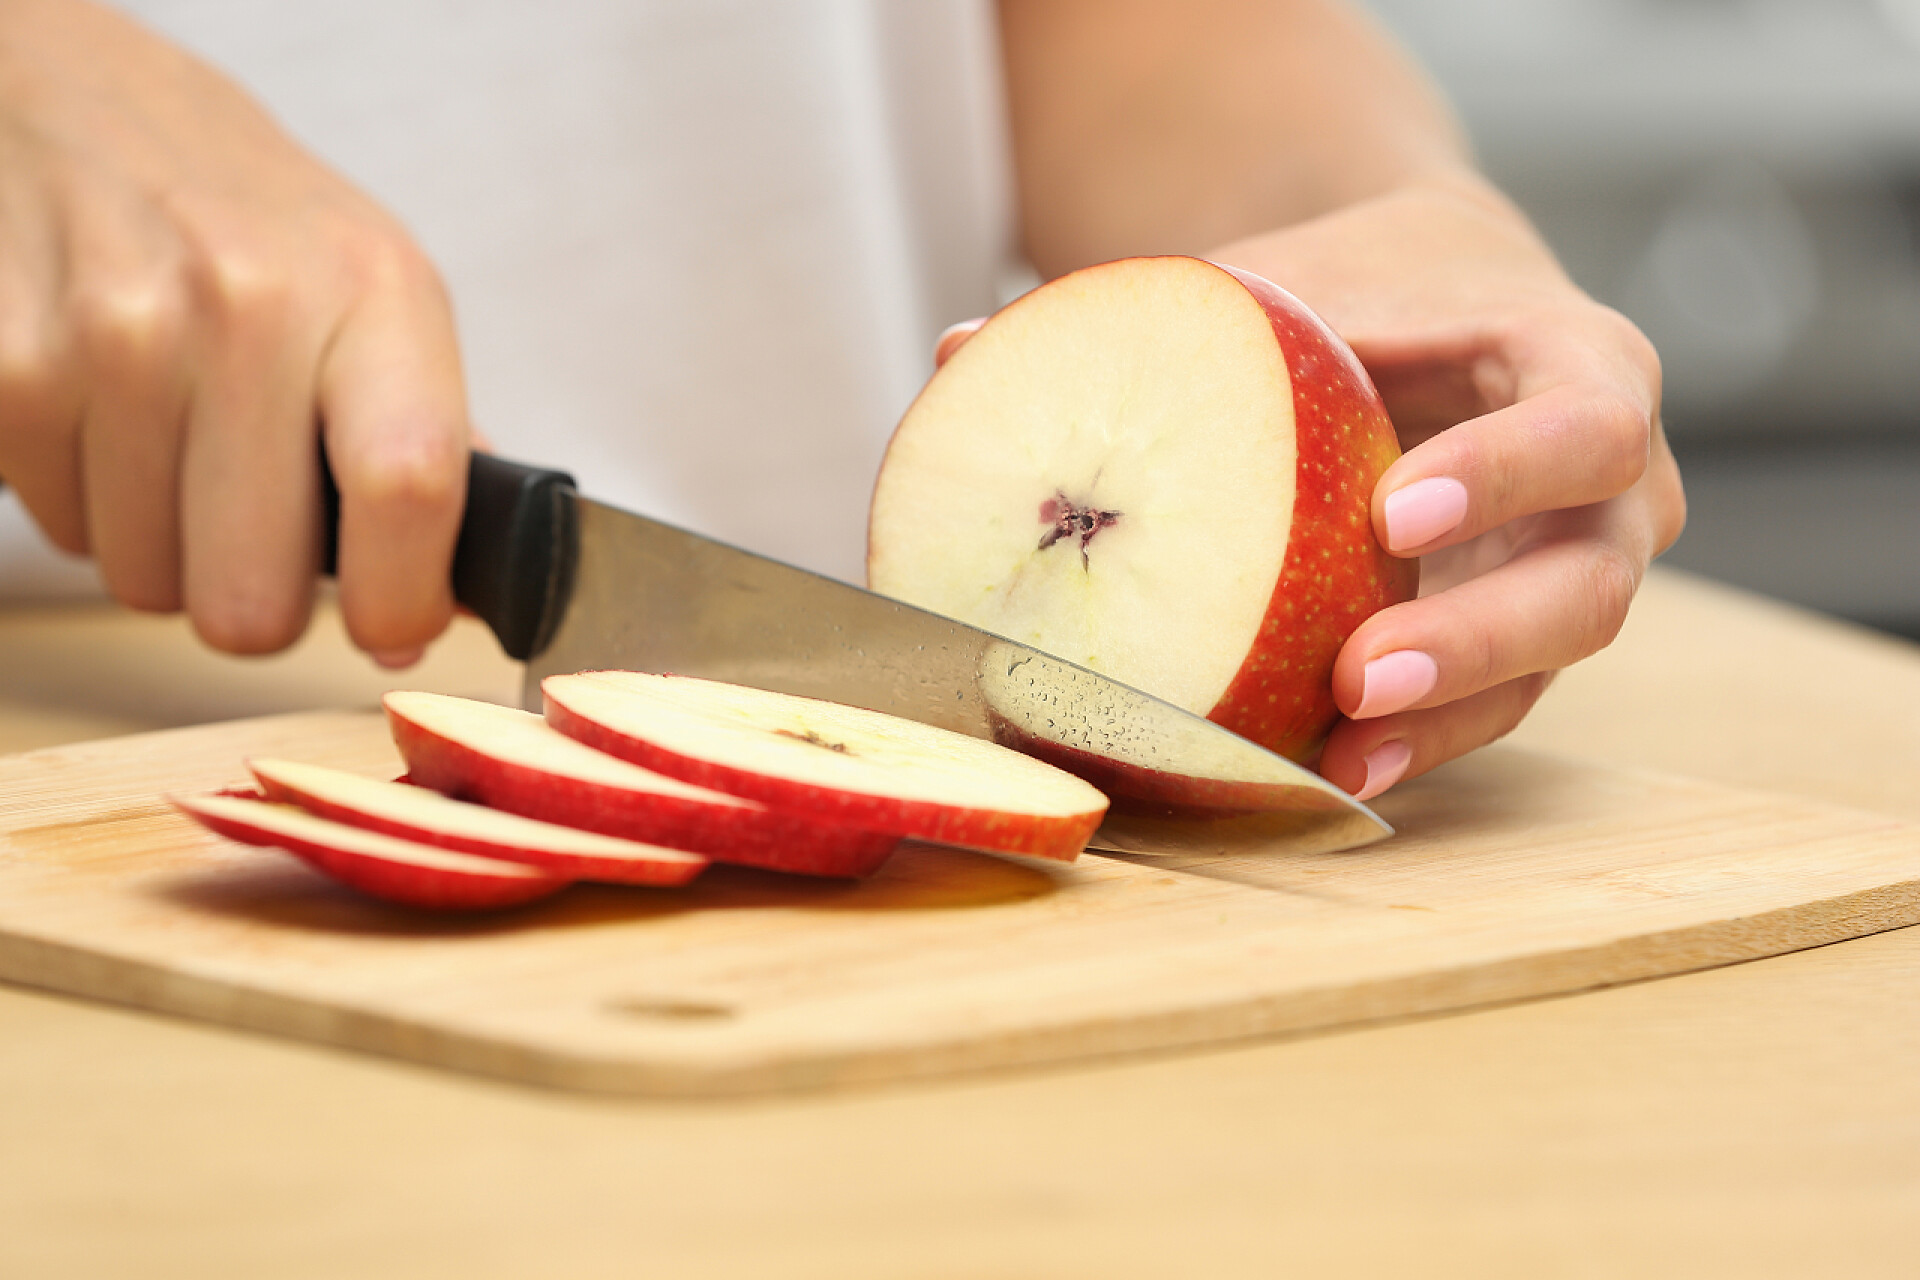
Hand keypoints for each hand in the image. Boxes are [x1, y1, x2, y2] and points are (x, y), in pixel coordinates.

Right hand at [0, 0, 468, 662]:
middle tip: (258, 529)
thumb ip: (434, 442)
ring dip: (166, 544)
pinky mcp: (6, 362)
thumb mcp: (383, 295)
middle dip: (258, 596)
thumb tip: (460, 594)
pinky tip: (109, 417)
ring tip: (179, 443)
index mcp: (372, 292)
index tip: (391, 625)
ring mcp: (115, 332)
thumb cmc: (256, 221)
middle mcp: (248, 305)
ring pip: (146, 579)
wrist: (86, 103)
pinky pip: (60, 531)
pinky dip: (85, 500)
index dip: (400, 601)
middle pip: (253, 596)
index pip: (408, 487)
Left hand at [1211, 176, 1685, 799]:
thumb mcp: (1294, 274)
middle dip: (1480, 638)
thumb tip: (961, 346)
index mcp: (1584, 366)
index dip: (1506, 473)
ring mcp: (1579, 572)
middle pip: (1590, 583)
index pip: (1584, 427)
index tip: (1390, 513)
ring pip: (1547, 669)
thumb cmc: (1363, 285)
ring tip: (1344, 753)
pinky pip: (1489, 705)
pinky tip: (1332, 770)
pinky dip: (1418, 741)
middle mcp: (1615, 485)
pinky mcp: (1525, 637)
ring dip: (1446, 717)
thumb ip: (1173, 308)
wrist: (1437, 304)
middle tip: (1362, 676)